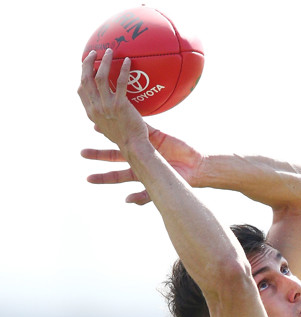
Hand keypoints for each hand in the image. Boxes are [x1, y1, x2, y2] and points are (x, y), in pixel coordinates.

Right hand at [78, 50, 147, 156]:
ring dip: (104, 61)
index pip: (81, 91)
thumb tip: (102, 112)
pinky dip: (124, 69)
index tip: (87, 67)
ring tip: (110, 52)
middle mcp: (96, 108)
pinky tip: (128, 61)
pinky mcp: (120, 105)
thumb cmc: (124, 138)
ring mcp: (107, 106)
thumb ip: (102, 118)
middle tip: (94, 53)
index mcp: (91, 113)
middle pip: (86, 79)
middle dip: (88, 63)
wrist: (133, 147)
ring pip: (100, 77)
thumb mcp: (107, 129)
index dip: (82, 76)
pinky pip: (121, 82)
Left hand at [81, 127, 204, 204]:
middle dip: (98, 155)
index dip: (102, 178)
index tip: (87, 179)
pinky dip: (127, 118)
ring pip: (122, 138)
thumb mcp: (163, 191)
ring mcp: (146, 146)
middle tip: (82, 153)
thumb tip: (126, 201)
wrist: (197, 168)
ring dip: (108, 135)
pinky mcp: (155, 134)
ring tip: (93, 128)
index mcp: (140, 174)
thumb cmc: (182, 181)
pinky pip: (138, 123)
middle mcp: (139, 159)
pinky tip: (115, 110)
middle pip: (114, 157)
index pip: (116, 177)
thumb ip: (144, 197)